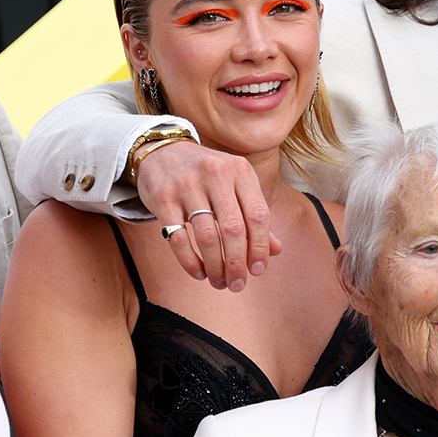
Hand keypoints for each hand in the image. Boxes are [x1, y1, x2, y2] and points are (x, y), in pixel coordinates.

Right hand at [135, 142, 280, 290]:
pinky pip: (178, 238)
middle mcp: (216, 173)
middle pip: (234, 230)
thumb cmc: (206, 176)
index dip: (260, 247)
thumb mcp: (235, 185)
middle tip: (237, 284)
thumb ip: (254, 215)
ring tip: (218, 281)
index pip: (258, 215)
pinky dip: (190, 261)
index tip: (257, 271)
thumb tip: (275, 251)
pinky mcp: (163, 197)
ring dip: (215, 266)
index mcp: (240, 170)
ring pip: (207, 237)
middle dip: (237, 264)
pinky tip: (199, 272)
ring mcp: (187, 184)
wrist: (162, 152)